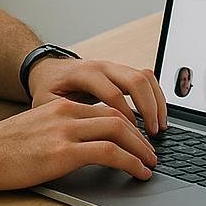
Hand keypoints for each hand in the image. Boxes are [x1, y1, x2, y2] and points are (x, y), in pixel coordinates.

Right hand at [0, 100, 158, 189]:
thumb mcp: (39, 128)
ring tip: (149, 164)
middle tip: (151, 153)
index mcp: (63, 107)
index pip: (109, 110)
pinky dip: (129, 162)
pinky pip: (108, 153)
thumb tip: (86, 147)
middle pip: (119, 118)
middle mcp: (68, 113)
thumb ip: (62, 131)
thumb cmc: (4, 147)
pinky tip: (137, 172)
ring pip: (119, 131)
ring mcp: (66, 131)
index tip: (140, 141)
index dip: (131, 126)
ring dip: (141, 149)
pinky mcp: (63, 152)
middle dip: (141, 137)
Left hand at [28, 57, 167, 135]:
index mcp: (84, 73)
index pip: (112, 93)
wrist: (46, 69)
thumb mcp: (46, 103)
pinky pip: (146, 79)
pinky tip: (157, 117)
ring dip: (156, 102)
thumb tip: (79, 138)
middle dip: (148, 108)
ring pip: (145, 77)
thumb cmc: (46, 88)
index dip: (125, 117)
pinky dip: (156, 97)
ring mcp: (114, 67)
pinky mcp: (121, 72)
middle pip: (135, 80)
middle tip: (152, 134)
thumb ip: (63, 116)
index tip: (133, 139)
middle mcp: (102, 66)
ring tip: (159, 127)